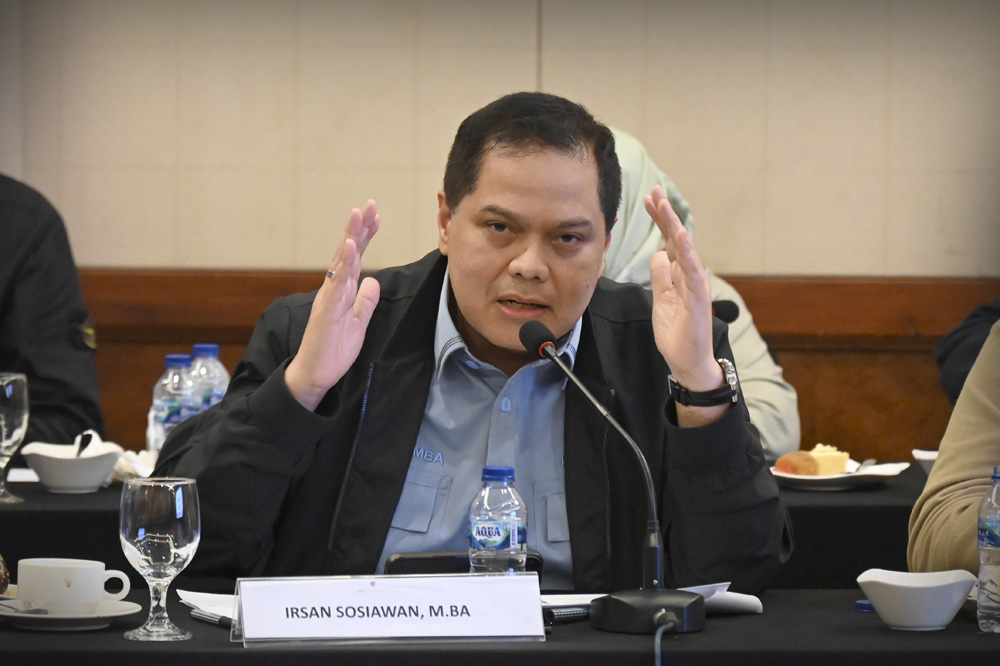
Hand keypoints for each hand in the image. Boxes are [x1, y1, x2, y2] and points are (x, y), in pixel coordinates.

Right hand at [285, 201, 381, 410]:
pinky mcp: (325, 310)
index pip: (356, 257)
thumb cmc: (333, 350)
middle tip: (369, 204)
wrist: (315, 375)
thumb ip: (365, 302)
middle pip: (348, 252)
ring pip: (340, 261)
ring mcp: (328, 297)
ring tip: (358, 214)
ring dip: (350, 237)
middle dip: (359, 227)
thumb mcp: (359, 323)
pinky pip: (335, 283)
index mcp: (343, 290)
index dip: (366, 236)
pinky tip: (350, 247)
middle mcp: (334, 288)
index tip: (376, 215)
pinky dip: (343, 264)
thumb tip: (374, 281)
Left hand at [644, 186, 724, 417]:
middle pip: (677, 239)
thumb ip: (662, 277)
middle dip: (666, 215)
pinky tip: (679, 236)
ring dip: (675, 226)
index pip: (669, 241)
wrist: (687, 361)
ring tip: (665, 206)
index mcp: (681, 274)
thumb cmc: (677, 332)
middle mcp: (691, 275)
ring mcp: (696, 286)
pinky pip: (692, 272)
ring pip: (686, 250)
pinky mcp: (698, 299)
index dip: (660, 220)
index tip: (650, 198)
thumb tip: (658, 254)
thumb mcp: (662, 299)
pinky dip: (687, 253)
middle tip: (655, 191)